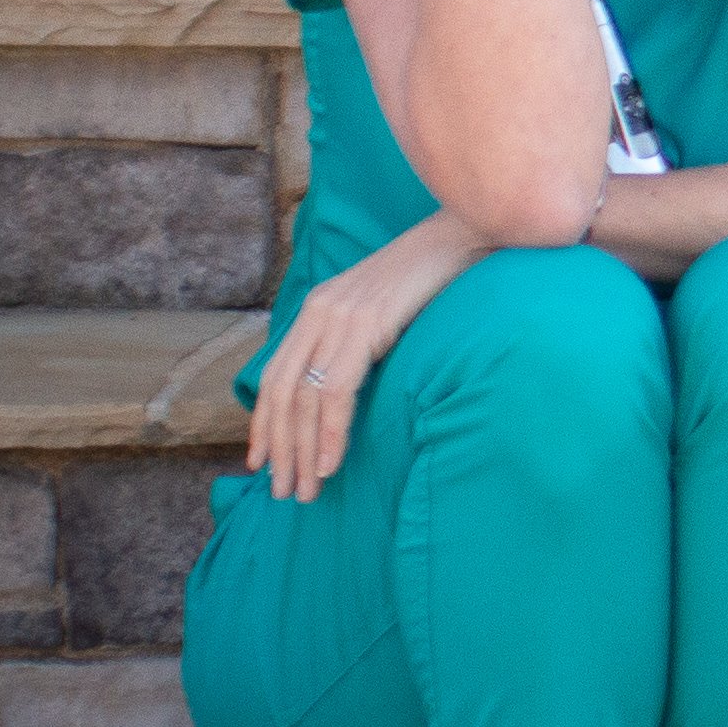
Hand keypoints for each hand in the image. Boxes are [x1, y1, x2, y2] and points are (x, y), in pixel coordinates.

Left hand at [246, 213, 486, 502]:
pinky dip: (329, 432)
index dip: (264, 423)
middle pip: (281, 391)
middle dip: (279, 447)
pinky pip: (335, 390)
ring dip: (301, 450)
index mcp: (318, 308)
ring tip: (305, 490)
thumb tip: (346, 390)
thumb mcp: (382, 311)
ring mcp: (340, 316)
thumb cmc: (434, 278)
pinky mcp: (365, 325)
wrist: (465, 233)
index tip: (261, 462)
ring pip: (302, 396)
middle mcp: (319, 311)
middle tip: (282, 492)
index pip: (275, 375)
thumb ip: (358, 341)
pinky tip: (329, 463)